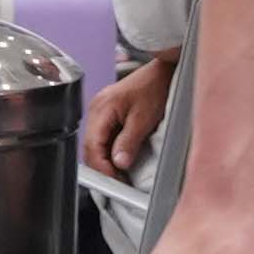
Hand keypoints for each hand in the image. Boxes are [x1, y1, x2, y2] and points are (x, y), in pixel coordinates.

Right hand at [83, 48, 173, 175]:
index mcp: (101, 109)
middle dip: (103, 167)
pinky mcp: (108, 113)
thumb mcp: (143, 119)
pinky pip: (103, 137)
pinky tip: (121, 158)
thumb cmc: (154, 87)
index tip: (115, 181)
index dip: (102, 167)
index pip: (92, 146)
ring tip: (121, 173)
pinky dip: (110, 150)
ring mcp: (100, 111)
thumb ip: (128, 142)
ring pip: (95, 144)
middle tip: (119, 181)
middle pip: (90, 147)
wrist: (163, 71)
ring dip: (106, 160)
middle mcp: (96, 109)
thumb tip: (118, 163)